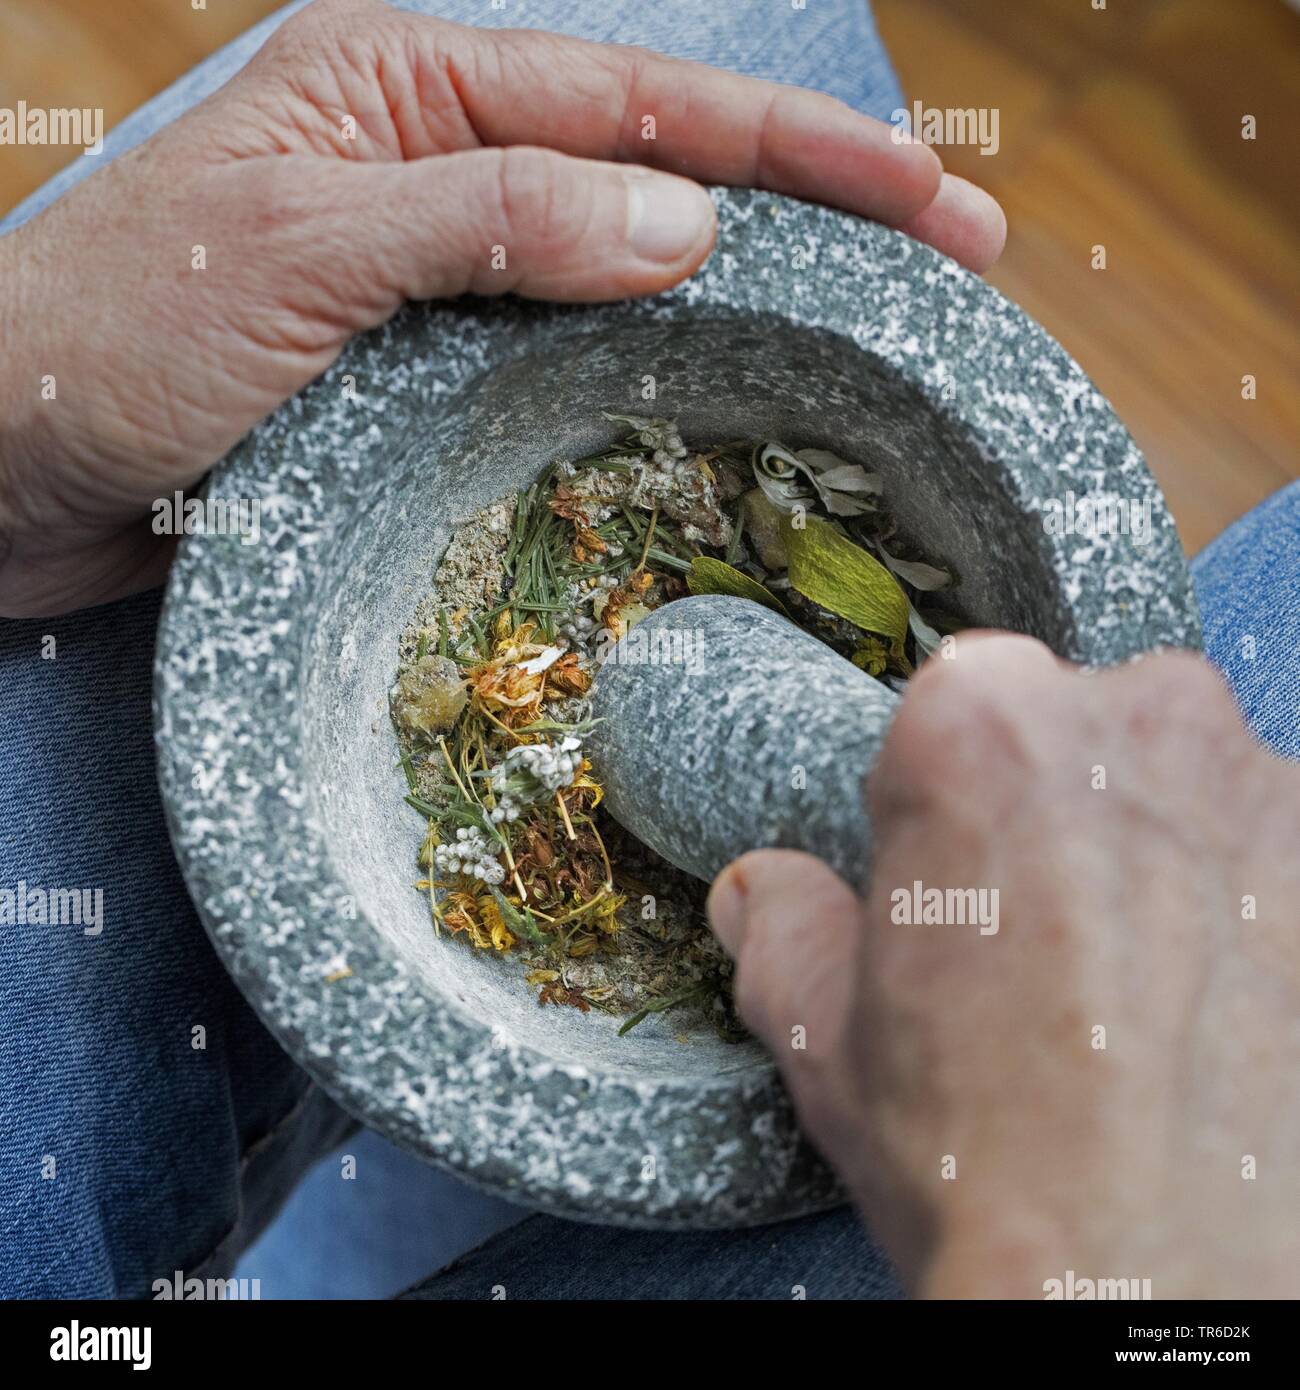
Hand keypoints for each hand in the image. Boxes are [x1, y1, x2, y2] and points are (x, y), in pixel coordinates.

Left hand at [0, 0, 1003, 617]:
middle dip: (812, 215)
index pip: (642, 104)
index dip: (797, 149)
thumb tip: (684, 224)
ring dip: (749, 308)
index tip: (932, 195)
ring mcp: (443, 289)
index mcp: (411, 95)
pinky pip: (566, 376)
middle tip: (953, 263)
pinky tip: (722, 425)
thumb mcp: (300, 249)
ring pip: (626, 284)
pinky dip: (651, 395)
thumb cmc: (108, 338)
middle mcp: (441, 177)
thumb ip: (489, 218)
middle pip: (660, 180)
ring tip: (874, 345)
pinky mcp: (426, 385)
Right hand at [708, 634, 1299, 1298]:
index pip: (957, 705)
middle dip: (1056, 804)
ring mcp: (1257, 786)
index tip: (951, 871)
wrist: (1151, 1286)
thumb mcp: (819, 1030)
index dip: (946, 799)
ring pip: (1184, 781)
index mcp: (981, 723)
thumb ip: (782, 923)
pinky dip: (1244, 901)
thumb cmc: (984, 1150)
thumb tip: (764, 891)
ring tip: (1131, 976)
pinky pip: (1269, 851)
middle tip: (1036, 929)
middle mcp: (1133, 718)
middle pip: (1079, 727)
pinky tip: (1212, 1002)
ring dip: (1157, 845)